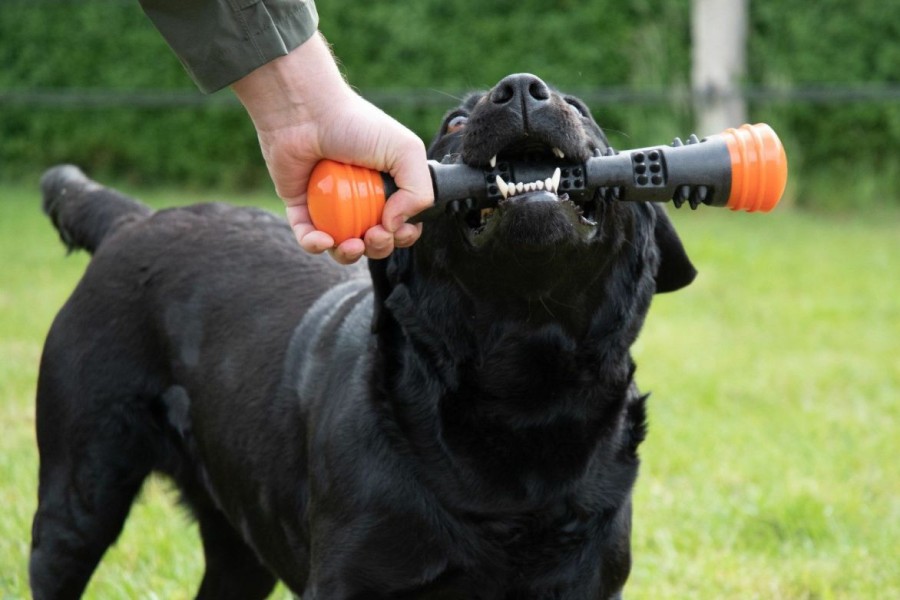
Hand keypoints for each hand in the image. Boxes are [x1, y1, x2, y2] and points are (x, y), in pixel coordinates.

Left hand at [232, 33, 432, 263]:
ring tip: (352, 244)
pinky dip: (315, 245)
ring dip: (349, 255)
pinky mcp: (301, 207)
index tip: (400, 228)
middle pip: (374, 241)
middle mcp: (359, 199)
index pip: (401, 224)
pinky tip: (323, 240)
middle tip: (375, 233)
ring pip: (341, 247)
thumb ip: (418, 190)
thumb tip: (397, 225)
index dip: (404, 234)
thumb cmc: (356, 123)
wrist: (307, 111)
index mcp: (386, 187)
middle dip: (379, 247)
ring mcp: (329, 205)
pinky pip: (308, 238)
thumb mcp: (405, 150)